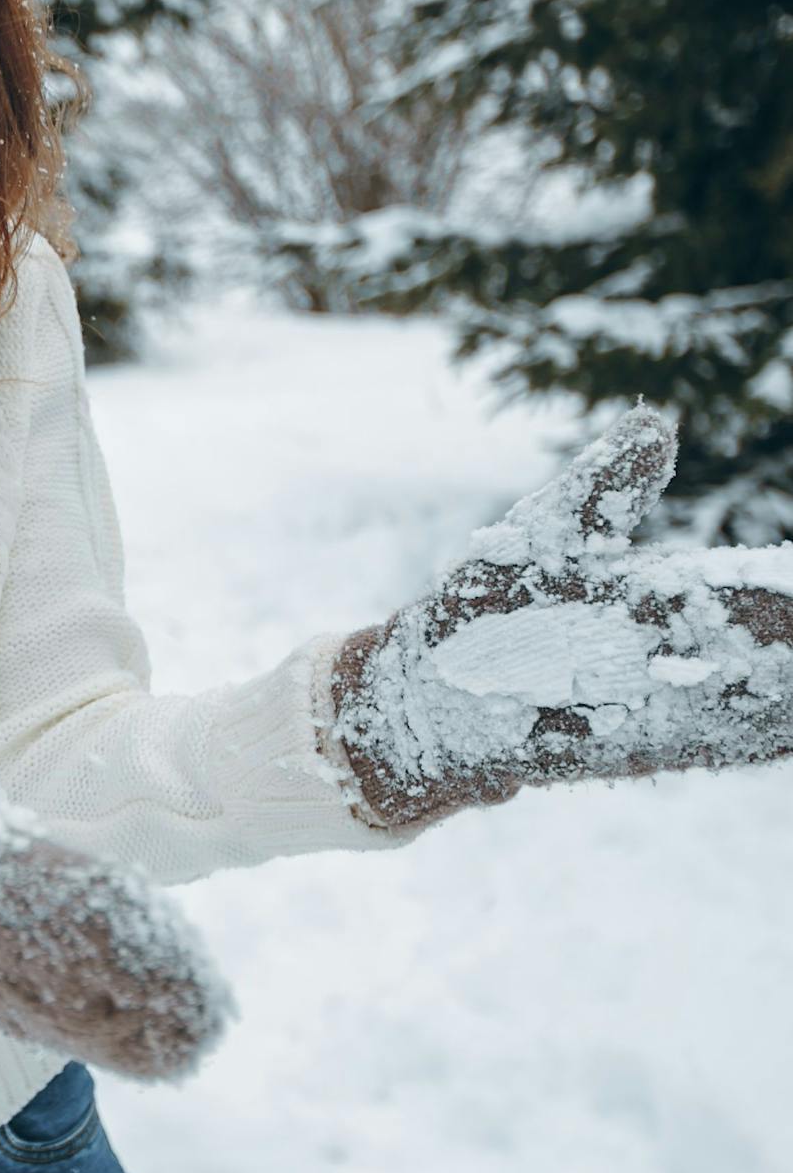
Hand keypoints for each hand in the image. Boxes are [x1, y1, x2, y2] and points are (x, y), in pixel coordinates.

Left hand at [326, 403, 792, 831]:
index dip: (779, 590)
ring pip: (736, 699)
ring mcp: (643, 705)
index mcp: (647, 599)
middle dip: (786, 640)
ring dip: (775, 696)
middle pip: (747, 646)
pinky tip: (779, 736)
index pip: (733, 591)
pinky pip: (692, 747)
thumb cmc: (475, 607)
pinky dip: (742, 741)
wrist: (416, 688)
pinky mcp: (618, 749)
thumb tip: (657, 423)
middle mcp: (656, 655)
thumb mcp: (545, 534)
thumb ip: (606, 488)